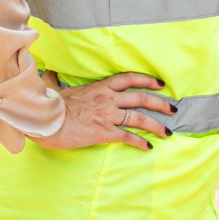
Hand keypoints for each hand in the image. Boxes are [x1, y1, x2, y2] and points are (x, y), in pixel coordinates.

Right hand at [29, 72, 177, 150]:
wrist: (45, 120)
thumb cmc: (49, 104)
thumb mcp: (55, 88)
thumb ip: (55, 80)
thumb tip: (49, 73)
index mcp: (100, 87)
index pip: (129, 79)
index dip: (147, 80)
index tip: (160, 84)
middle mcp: (108, 99)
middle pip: (141, 98)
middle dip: (160, 103)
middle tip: (173, 109)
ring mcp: (108, 115)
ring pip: (139, 118)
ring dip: (156, 125)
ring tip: (167, 132)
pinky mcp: (104, 132)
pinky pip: (127, 136)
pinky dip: (140, 142)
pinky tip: (148, 147)